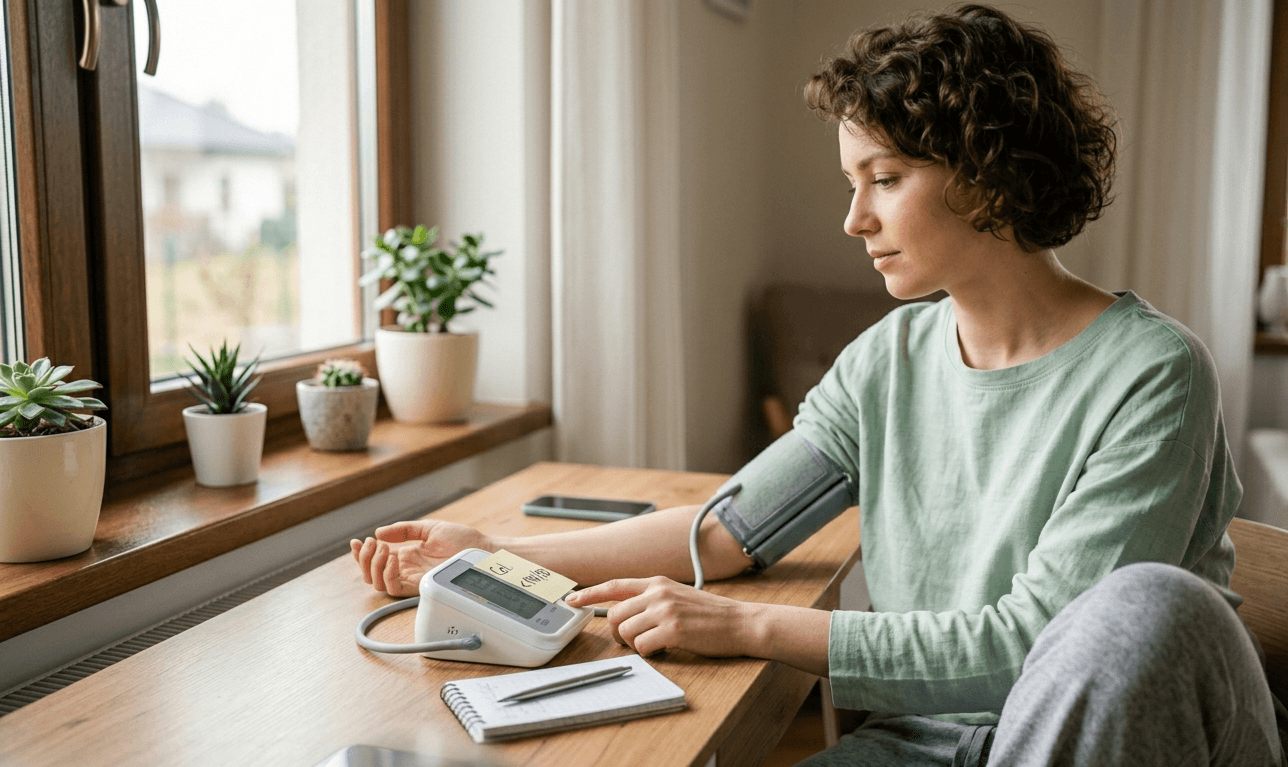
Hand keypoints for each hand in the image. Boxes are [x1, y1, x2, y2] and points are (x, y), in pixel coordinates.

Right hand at [350, 520, 492, 596]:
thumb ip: (403, 530)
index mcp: (406, 556)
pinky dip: (388, 574)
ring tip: (382, 548)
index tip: (356, 542)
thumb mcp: (428, 528)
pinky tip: (392, 559)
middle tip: (370, 544)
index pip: (375, 560)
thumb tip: (379, 532)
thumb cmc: (460, 539)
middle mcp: (406, 569)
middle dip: (363, 560)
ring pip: (378, 583)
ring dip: (374, 565)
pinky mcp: (421, 586)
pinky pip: (395, 588)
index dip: (361, 554)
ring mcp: (412, 579)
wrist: (480, 549)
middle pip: (371, 574)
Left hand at [565, 576, 756, 657]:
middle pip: (615, 614)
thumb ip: (653, 599)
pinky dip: (649, 652)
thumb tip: (627, 614)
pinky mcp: (674, 630)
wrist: (741, 622)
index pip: (615, 585)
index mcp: (657, 583)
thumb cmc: (710, 615)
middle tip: (632, 641)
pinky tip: (664, 649)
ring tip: (653, 644)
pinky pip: (643, 646)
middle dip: (618, 632)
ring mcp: (665, 610)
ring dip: (635, 644)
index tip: (571, 599)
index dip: (590, 593)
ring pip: (626, 631)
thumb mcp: (679, 596)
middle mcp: (658, 593)